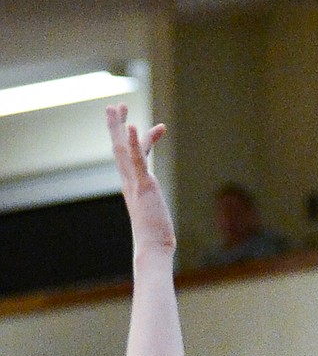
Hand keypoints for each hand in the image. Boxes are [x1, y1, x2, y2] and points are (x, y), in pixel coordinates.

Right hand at [107, 106, 173, 254]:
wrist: (152, 249)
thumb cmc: (155, 240)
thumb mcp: (155, 218)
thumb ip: (155, 211)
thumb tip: (162, 223)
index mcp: (132, 187)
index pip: (129, 158)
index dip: (129, 140)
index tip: (130, 125)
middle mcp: (129, 182)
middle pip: (120, 148)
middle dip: (117, 126)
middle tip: (116, 106)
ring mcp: (135, 183)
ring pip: (124, 149)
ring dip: (121, 127)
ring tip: (119, 107)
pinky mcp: (144, 186)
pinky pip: (138, 160)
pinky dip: (135, 143)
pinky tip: (133, 127)